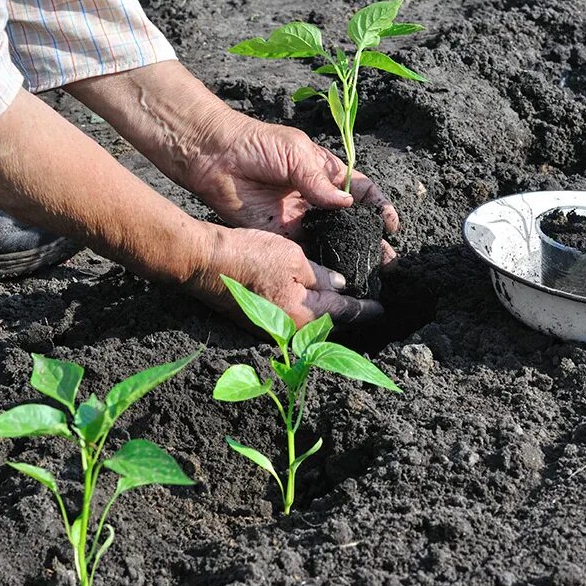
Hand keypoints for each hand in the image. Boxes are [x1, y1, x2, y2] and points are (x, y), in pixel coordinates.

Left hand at [188, 115, 398, 253]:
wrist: (216, 158)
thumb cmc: (256, 145)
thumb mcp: (295, 154)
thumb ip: (320, 182)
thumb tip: (347, 204)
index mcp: (325, 172)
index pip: (361, 192)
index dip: (379, 207)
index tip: (391, 223)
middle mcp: (317, 198)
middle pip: (352, 222)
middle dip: (371, 239)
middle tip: (388, 260)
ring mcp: (301, 219)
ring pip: (333, 241)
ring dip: (352, 256)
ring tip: (372, 272)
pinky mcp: (283, 235)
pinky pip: (307, 252)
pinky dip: (323, 264)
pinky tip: (340, 276)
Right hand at [190, 225, 384, 326]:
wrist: (204, 264)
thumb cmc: (248, 257)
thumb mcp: (293, 258)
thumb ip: (320, 274)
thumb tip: (339, 286)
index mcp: (303, 314)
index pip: (344, 312)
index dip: (365, 309)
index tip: (382, 310)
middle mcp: (290, 329)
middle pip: (328, 324)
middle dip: (347, 315)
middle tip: (365, 305)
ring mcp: (272, 328)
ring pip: (310, 322)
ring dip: (327, 314)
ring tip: (342, 303)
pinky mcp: (258, 322)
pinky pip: (292, 319)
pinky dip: (306, 311)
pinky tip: (310, 300)